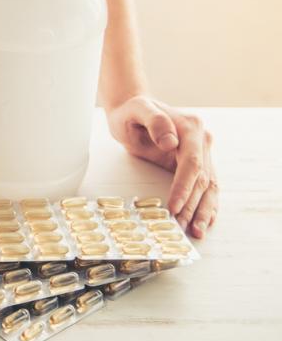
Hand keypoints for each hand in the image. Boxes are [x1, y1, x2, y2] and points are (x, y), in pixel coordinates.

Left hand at [106, 96, 216, 237]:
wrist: (133, 110)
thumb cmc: (132, 111)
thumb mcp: (137, 111)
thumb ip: (155, 121)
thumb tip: (171, 142)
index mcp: (191, 127)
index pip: (192, 162)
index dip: (184, 187)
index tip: (175, 206)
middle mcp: (202, 139)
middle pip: (202, 178)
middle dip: (192, 205)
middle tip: (183, 227)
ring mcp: (202, 152)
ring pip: (208, 185)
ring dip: (203, 210)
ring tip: (196, 231)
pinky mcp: (196, 163)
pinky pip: (205, 185)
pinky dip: (206, 204)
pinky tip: (206, 220)